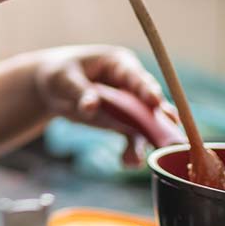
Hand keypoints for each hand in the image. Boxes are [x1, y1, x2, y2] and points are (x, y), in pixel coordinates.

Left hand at [33, 45, 178, 165]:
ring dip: (146, 142)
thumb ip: (80, 92)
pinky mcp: (123, 123)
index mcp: (119, 64)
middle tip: (173, 139)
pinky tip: (127, 161)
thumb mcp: (64, 79)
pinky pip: (133, 137)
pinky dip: (132, 150)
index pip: (136, 77)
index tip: (156, 103)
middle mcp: (131, 84)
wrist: (51, 88)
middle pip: (151, 103)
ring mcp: (130, 105)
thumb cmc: (59, 74)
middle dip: (161, 121)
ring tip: (136, 160)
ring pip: (145, 125)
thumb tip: (91, 106)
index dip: (147, 90)